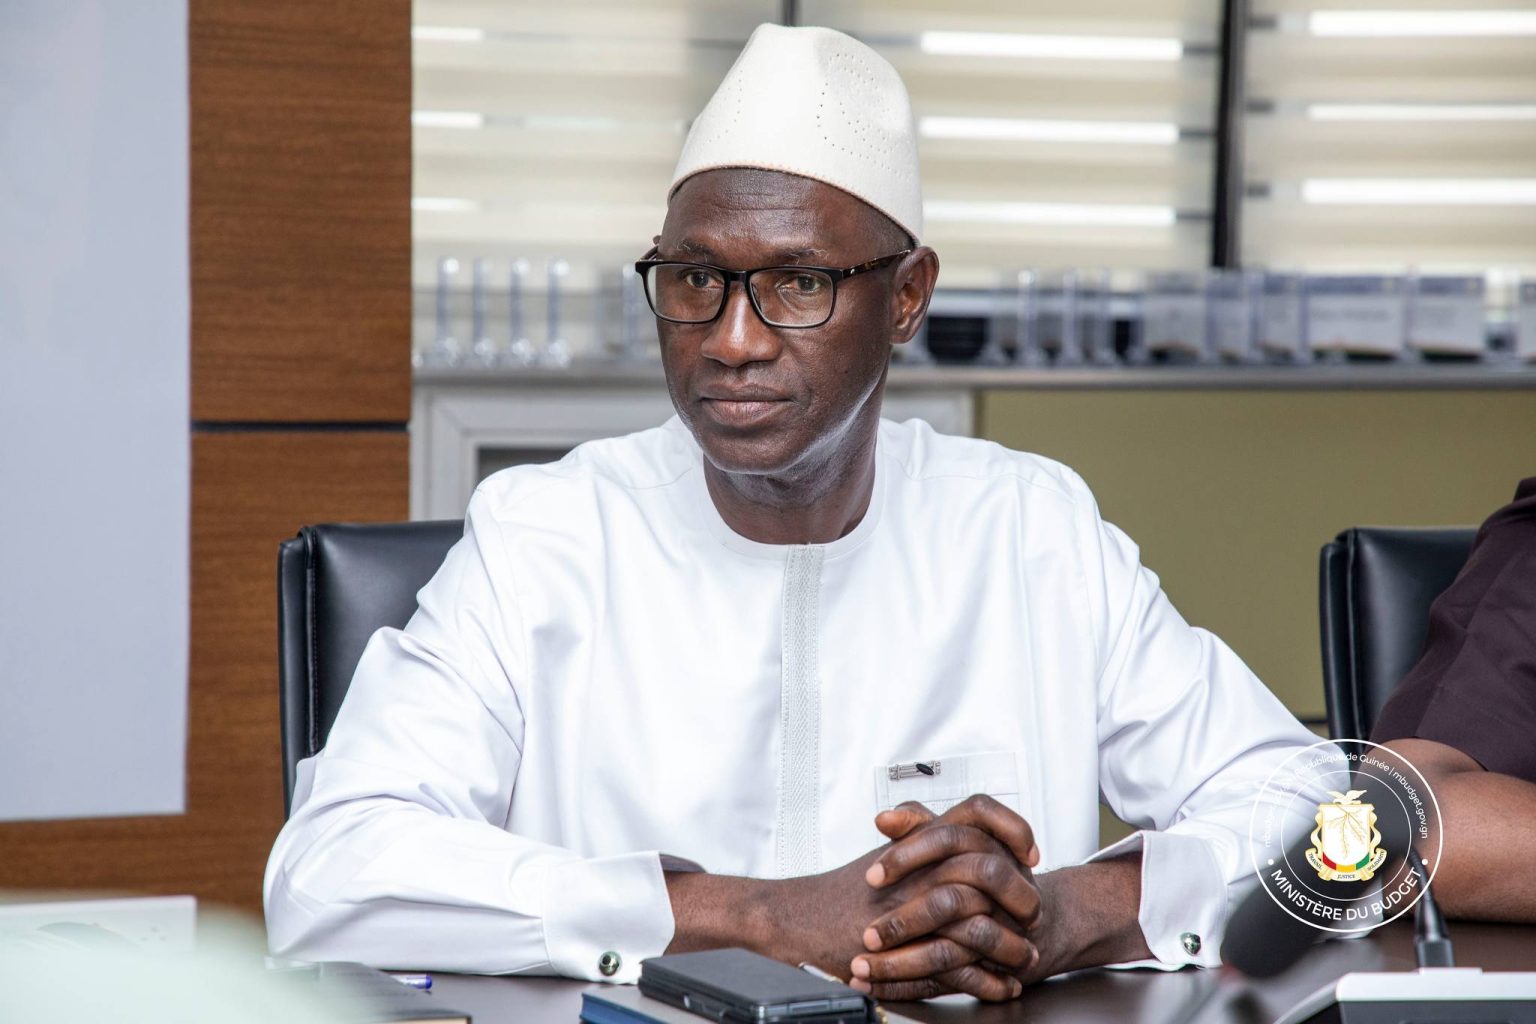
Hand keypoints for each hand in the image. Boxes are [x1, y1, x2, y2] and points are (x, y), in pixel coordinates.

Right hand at [763, 802, 1037, 998]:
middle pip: (989, 869)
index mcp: (920, 840)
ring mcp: (914, 907)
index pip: (979, 814)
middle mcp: (921, 868)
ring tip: (1025, 959)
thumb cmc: (840, 889)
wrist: (799, 918)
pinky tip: (1000, 985)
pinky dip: (987, 980)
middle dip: (1023, 896)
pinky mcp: (906, 948)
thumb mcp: (881, 851)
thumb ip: (909, 827)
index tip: (1028, 852)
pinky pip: (959, 966)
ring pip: (980, 922)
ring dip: (1010, 946)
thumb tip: (926, 812)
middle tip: (1034, 914)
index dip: (1011, 829)